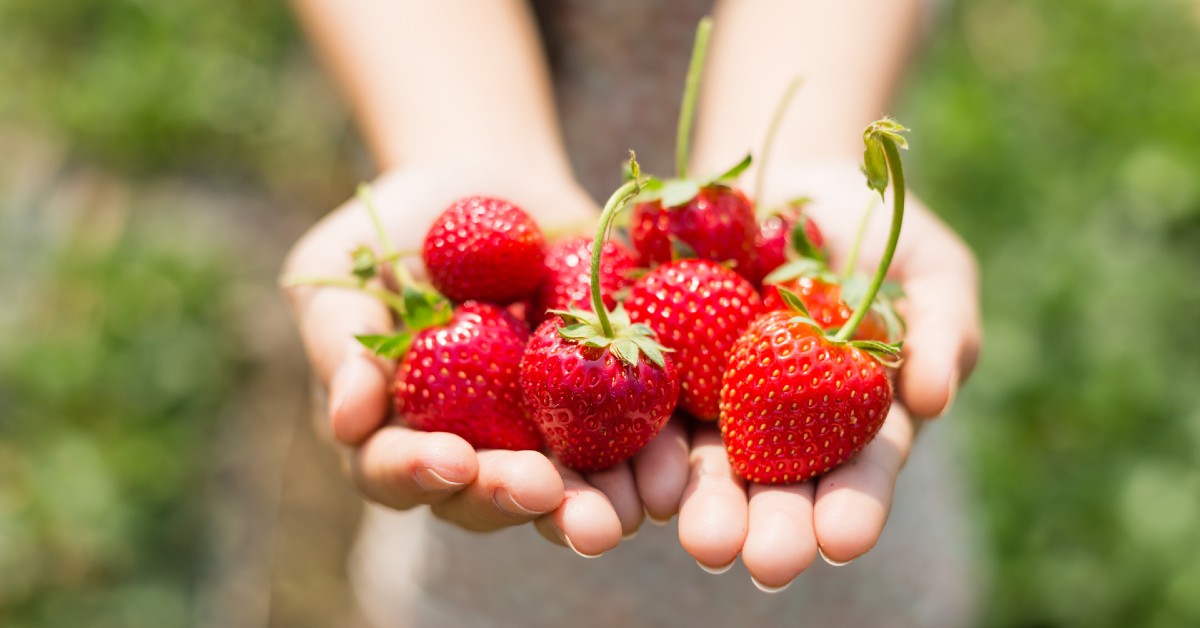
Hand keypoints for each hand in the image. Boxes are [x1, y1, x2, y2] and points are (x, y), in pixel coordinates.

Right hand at [281, 166, 690, 555]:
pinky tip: (673, 470)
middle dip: (516, 499)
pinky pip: (638, 439)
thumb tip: (348, 421)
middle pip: (490, 497)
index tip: (452, 458)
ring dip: (593, 507)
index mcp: (401, 432)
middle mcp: (476, 451)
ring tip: (617, 513)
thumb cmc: (396, 231)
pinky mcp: (611, 404)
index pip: (398, 471)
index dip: (420, 472)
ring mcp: (546, 434)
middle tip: (543, 493)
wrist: (490, 185)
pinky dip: (656, 459)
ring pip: (569, 490)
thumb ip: (343, 344)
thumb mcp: (345, 271)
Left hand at [676, 163, 980, 588]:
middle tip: (767, 562)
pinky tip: (639, 476)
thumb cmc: (875, 234)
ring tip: (702, 540)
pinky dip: (640, 445)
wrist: (785, 182)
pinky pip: (642, 409)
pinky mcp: (657, 368)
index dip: (851, 509)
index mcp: (849, 423)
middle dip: (771, 528)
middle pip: (774, 488)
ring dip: (701, 507)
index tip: (842, 539)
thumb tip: (936, 400)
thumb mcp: (929, 270)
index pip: (855, 475)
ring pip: (702, 465)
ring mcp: (713, 402)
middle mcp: (778, 429)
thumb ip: (942, 331)